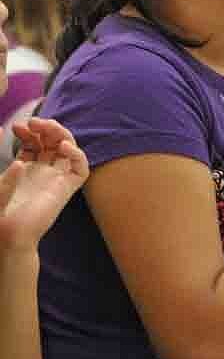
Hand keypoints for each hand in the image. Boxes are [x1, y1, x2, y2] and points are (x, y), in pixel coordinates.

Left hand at [0, 118, 88, 252]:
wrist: (9, 237)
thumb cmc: (0, 214)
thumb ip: (3, 169)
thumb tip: (15, 150)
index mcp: (26, 170)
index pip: (35, 143)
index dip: (29, 131)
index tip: (17, 127)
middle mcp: (43, 172)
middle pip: (53, 142)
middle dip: (46, 127)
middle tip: (33, 122)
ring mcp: (56, 179)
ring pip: (69, 149)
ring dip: (62, 133)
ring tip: (46, 128)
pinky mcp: (66, 189)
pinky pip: (81, 169)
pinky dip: (77, 155)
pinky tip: (63, 148)